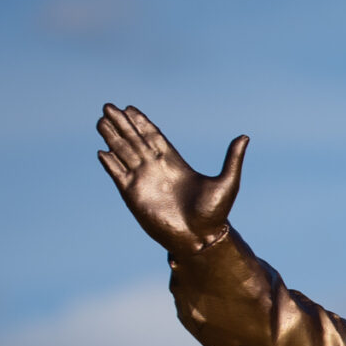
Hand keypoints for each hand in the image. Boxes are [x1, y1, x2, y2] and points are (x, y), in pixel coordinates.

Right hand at [95, 103, 247, 258]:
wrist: (200, 238)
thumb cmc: (215, 214)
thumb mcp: (227, 183)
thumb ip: (232, 159)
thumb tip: (245, 136)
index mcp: (175, 164)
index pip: (154, 137)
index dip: (141, 123)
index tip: (130, 108)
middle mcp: (156, 170)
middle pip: (135, 140)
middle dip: (122, 124)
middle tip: (108, 107)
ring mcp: (144, 181)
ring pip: (123, 153)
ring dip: (112, 137)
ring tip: (101, 121)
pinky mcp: (133, 195)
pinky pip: (118, 175)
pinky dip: (110, 163)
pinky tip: (101, 151)